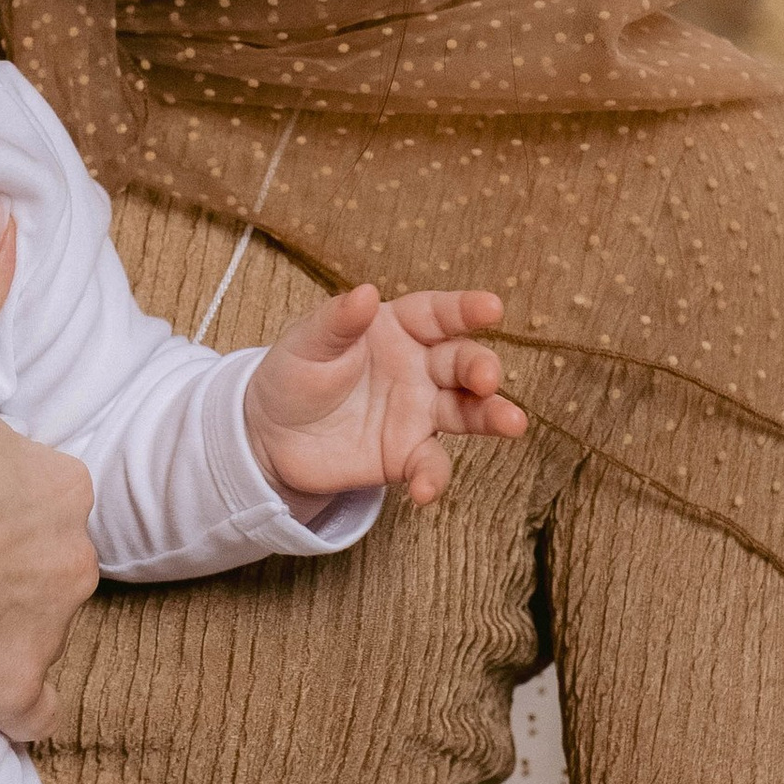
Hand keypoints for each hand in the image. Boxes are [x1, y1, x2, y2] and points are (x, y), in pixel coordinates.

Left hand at [243, 286, 524, 509]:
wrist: (271, 436)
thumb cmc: (294, 374)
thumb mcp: (307, 343)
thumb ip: (338, 321)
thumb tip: (366, 293)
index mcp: (397, 328)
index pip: (437, 314)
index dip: (465, 309)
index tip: (491, 308)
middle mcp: (419, 367)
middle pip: (461, 362)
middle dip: (480, 367)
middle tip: (486, 377)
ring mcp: (419, 412)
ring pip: (467, 411)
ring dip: (491, 415)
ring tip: (513, 423)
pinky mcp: (408, 455)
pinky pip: (431, 464)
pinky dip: (433, 477)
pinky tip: (425, 490)